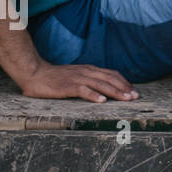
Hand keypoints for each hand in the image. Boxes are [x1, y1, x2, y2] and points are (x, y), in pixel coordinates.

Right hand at [18, 61, 137, 102]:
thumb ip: (89, 78)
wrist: (36, 73)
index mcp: (90, 69)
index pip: (112, 74)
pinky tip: (102, 101)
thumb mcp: (77, 74)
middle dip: (124, 88)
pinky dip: (94, 95)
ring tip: (125, 99)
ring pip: (101, 84)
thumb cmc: (56, 77)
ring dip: (115, 92)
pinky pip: (83, 90)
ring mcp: (78, 78)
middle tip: (135, 97)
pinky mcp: (68, 86)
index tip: (133, 91)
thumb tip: (104, 87)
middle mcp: (86, 72)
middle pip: (110, 79)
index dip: (124, 82)